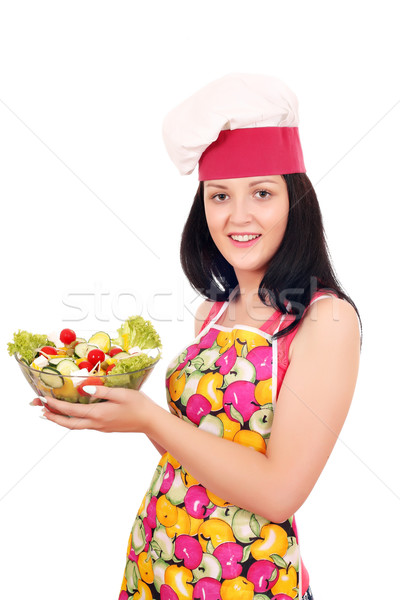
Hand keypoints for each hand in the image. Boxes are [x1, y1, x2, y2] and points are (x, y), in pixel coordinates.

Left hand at [31, 386, 152, 432]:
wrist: (150, 421)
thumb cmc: (138, 405)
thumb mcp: (121, 393)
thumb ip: (101, 391)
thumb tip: (84, 389)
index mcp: (98, 413)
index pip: (71, 410)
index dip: (56, 405)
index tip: (44, 399)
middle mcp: (96, 423)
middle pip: (68, 423)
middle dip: (53, 416)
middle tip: (40, 409)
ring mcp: (100, 427)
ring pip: (75, 425)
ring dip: (61, 420)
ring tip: (50, 413)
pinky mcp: (105, 427)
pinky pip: (84, 425)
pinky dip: (72, 420)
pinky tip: (72, 415)